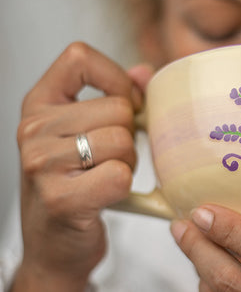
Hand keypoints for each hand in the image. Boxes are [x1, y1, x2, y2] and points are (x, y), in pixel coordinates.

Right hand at [13, 42, 151, 291]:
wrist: (55, 245)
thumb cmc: (75, 183)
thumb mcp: (86, 132)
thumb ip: (116, 95)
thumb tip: (144, 72)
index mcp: (40, 104)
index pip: (79, 57)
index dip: (116, 77)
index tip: (126, 104)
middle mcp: (33, 128)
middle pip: (117, 107)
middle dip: (129, 135)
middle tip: (112, 157)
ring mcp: (41, 163)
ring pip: (122, 140)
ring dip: (128, 162)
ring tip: (107, 175)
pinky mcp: (61, 198)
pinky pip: (120, 174)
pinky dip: (125, 186)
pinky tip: (106, 194)